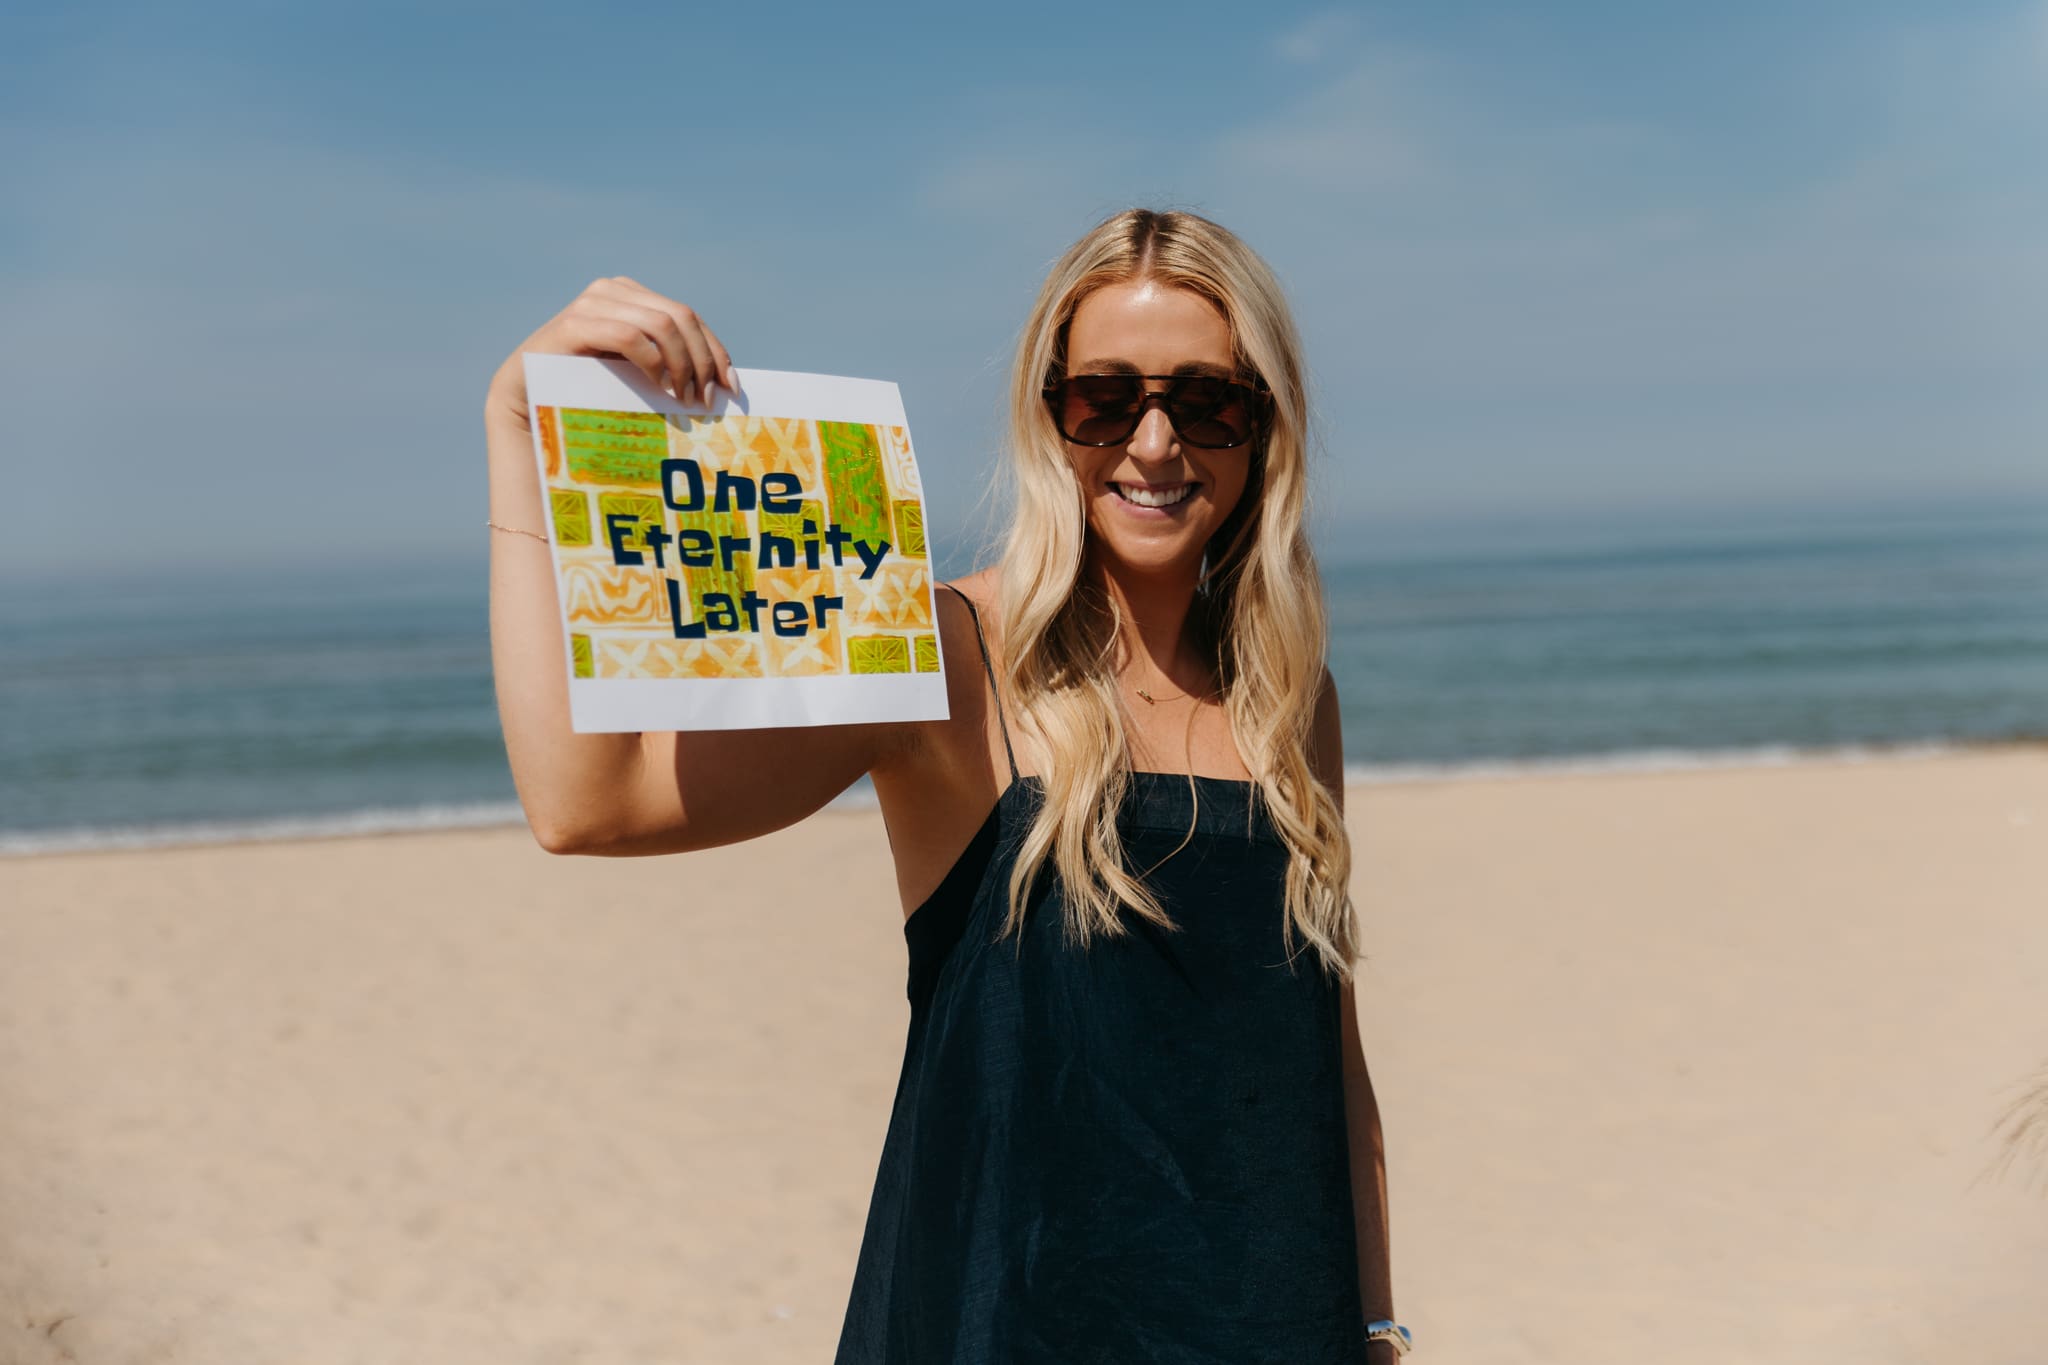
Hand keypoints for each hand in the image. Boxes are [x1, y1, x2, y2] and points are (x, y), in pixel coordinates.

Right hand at [483, 276, 735, 430]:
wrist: (527, 396)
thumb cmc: (585, 388)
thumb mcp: (633, 370)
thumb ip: (666, 362)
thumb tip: (723, 382)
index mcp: (631, 295)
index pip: (688, 316)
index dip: (714, 349)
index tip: (731, 386)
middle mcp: (613, 290)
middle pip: (680, 316)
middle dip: (701, 359)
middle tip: (706, 400)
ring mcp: (593, 302)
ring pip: (661, 324)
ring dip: (682, 364)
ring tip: (686, 398)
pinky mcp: (575, 324)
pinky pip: (630, 336)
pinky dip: (653, 362)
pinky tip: (659, 386)